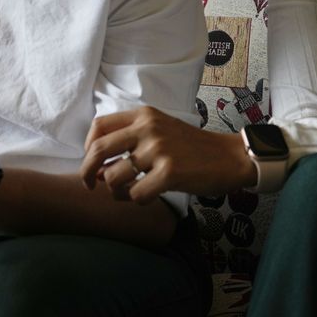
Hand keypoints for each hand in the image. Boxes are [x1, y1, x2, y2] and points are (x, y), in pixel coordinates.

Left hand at [79, 107, 255, 203]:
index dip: (88, 148)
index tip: (93, 163)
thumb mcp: (160, 130)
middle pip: (98, 151)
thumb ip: (131, 140)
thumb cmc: (191, 147)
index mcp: (143, 115)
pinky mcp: (169, 172)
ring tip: (129, 192)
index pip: (99, 127)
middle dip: (87, 173)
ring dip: (116, 191)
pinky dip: (137, 200)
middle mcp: (148, 128)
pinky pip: (136, 194)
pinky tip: (149, 196)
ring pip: (114, 177)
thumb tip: (97, 169)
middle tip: (90, 186)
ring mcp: (159, 149)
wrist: (229, 157)